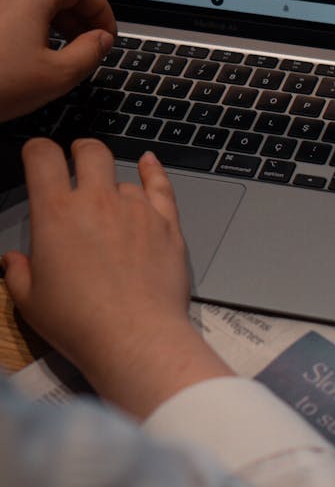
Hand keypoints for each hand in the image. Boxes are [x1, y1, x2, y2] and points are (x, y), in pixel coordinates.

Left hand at [0, 0, 116, 122]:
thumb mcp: (56, 76)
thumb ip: (89, 54)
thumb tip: (101, 41)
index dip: (101, 9)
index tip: (106, 34)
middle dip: (80, 18)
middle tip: (89, 47)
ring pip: (33, 4)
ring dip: (55, 25)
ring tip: (61, 57)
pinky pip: (12, 15)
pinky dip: (30, 30)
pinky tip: (30, 60)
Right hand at [2, 138, 231, 416]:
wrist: (136, 336)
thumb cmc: (78, 322)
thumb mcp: (31, 301)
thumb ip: (18, 273)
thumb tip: (12, 260)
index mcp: (56, 212)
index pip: (42, 157)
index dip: (37, 150)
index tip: (37, 157)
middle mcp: (98, 200)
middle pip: (91, 152)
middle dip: (81, 150)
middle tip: (77, 161)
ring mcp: (137, 209)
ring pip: (124, 179)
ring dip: (114, 186)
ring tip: (111, 208)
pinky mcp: (167, 223)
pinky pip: (161, 186)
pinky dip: (154, 172)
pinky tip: (149, 164)